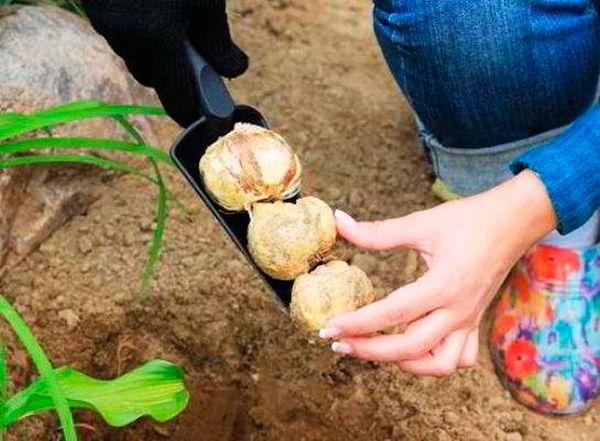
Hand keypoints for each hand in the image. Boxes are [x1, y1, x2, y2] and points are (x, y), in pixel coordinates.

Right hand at [82, 0, 247, 125]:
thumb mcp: (207, 0)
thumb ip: (219, 43)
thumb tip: (234, 72)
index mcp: (156, 39)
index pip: (176, 99)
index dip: (194, 113)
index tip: (208, 117)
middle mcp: (124, 37)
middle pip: (154, 79)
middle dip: (176, 74)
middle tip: (196, 56)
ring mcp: (105, 23)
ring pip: (137, 58)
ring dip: (157, 52)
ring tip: (173, 24)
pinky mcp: (95, 9)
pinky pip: (123, 37)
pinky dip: (141, 34)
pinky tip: (154, 13)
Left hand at [321, 171, 556, 375]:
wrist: (515, 221)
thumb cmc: (469, 220)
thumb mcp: (421, 223)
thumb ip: (377, 231)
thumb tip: (339, 222)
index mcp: (443, 285)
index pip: (391, 314)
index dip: (356, 323)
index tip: (328, 327)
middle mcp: (458, 310)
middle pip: (409, 348)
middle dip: (369, 351)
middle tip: (337, 343)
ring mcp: (469, 320)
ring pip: (440, 365)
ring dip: (405, 364)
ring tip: (376, 350)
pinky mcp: (475, 322)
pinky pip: (458, 358)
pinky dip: (434, 362)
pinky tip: (413, 350)